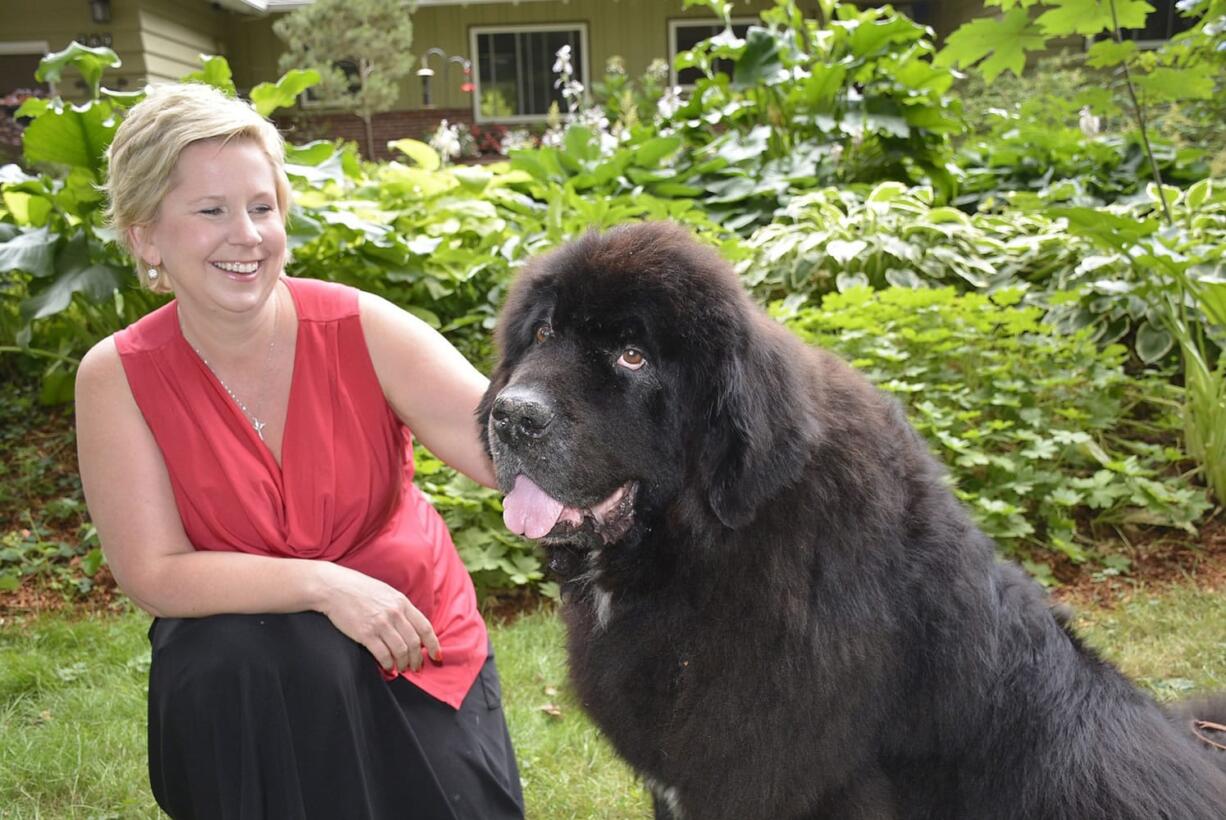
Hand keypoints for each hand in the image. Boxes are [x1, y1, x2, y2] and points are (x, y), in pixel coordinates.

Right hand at [315, 562, 440, 672]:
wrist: (334, 587)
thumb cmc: (360, 590)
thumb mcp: (387, 593)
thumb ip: (400, 608)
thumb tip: (412, 627)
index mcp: (402, 602)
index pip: (425, 627)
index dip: (434, 645)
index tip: (436, 656)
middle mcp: (394, 613)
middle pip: (415, 643)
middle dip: (417, 659)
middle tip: (416, 667)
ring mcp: (380, 624)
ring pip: (401, 651)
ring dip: (403, 664)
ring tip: (402, 668)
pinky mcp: (365, 634)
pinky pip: (383, 655)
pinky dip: (388, 664)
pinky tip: (388, 667)